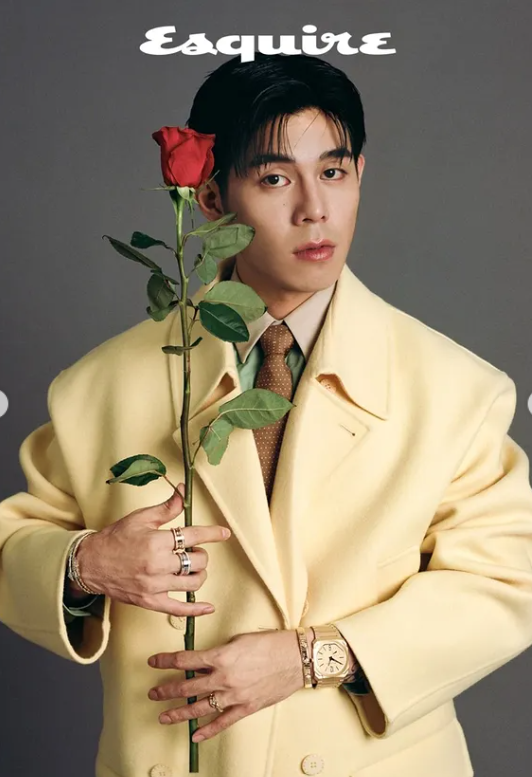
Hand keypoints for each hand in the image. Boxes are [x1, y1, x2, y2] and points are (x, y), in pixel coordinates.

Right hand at [75, 482, 230, 617]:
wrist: (91, 563)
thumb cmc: (116, 538)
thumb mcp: (140, 518)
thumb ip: (166, 508)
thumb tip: (182, 491)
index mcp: (156, 541)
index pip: (193, 535)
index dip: (212, 533)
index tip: (224, 533)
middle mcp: (157, 565)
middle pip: (197, 560)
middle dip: (200, 553)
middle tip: (191, 550)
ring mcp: (154, 586)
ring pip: (193, 582)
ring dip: (199, 573)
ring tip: (191, 567)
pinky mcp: (150, 602)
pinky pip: (179, 610)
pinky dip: (196, 610)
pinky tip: (208, 607)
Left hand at [147, 629, 304, 741]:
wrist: (296, 658)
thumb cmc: (270, 644)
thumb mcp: (239, 640)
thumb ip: (220, 652)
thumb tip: (204, 661)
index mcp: (221, 656)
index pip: (185, 660)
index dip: (166, 661)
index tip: (154, 662)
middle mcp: (224, 678)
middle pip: (187, 686)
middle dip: (167, 690)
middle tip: (153, 693)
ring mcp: (234, 696)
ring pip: (199, 708)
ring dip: (179, 712)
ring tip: (163, 716)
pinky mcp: (246, 708)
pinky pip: (222, 723)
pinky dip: (207, 731)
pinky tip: (195, 736)